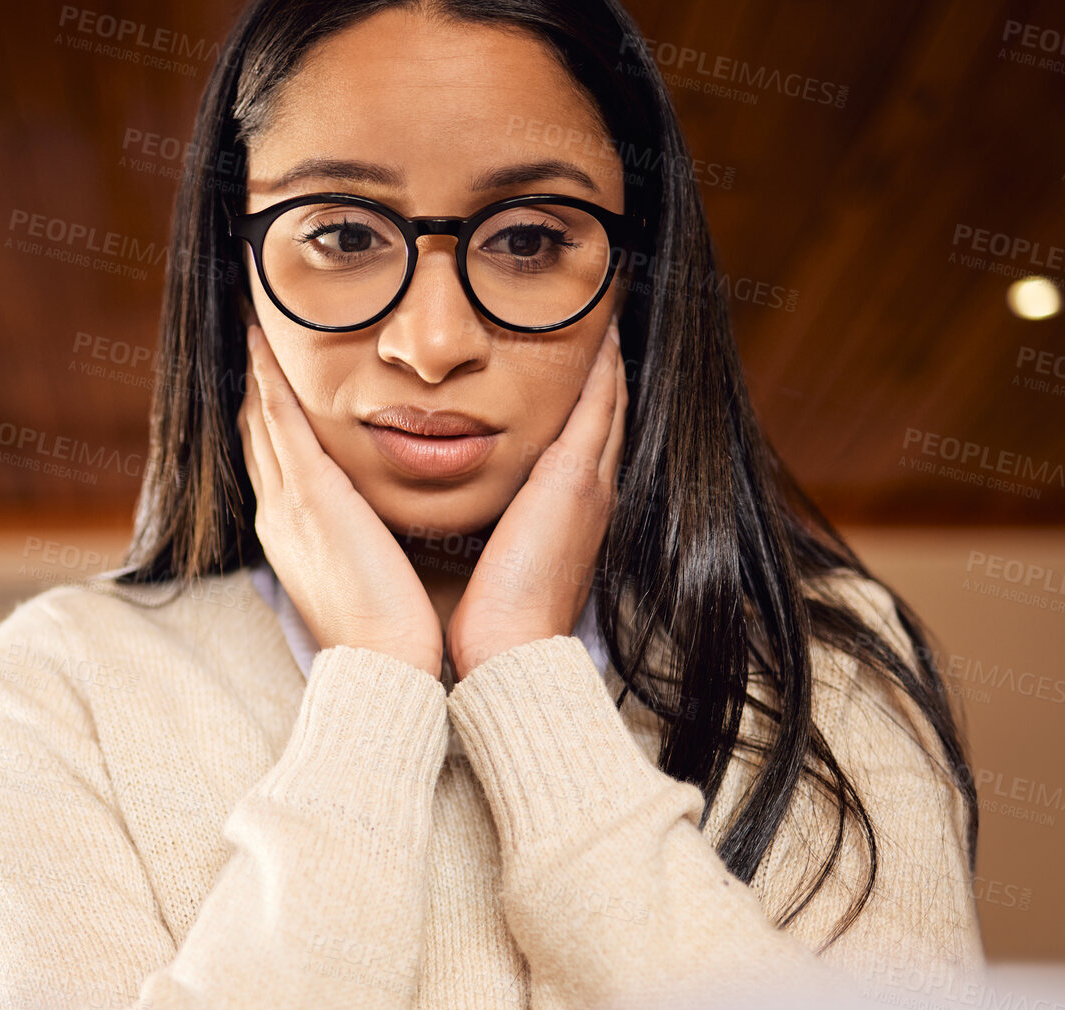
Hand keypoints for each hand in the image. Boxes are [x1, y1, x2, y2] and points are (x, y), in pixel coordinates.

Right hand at [238, 322, 443, 678]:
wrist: (386, 668)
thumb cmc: (394, 635)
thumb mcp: (373, 574)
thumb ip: (369, 539)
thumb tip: (382, 523)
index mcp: (293, 533)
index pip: (275, 457)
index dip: (266, 411)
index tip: (267, 371)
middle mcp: (277, 513)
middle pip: (254, 430)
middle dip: (250, 379)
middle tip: (246, 329)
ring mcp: (285, 503)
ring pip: (258, 416)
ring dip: (251, 366)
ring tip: (248, 320)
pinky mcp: (307, 497)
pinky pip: (277, 420)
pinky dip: (266, 378)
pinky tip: (260, 341)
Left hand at [446, 317, 626, 679]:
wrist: (508, 655)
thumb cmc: (487, 620)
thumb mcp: (486, 556)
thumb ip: (484, 523)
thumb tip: (456, 507)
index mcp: (565, 509)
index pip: (581, 433)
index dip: (581, 388)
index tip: (571, 349)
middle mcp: (587, 490)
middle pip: (604, 406)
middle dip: (602, 358)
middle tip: (594, 306)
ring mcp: (589, 483)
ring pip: (608, 396)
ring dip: (606, 351)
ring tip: (598, 300)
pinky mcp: (575, 480)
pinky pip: (601, 403)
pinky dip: (604, 363)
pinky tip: (599, 325)